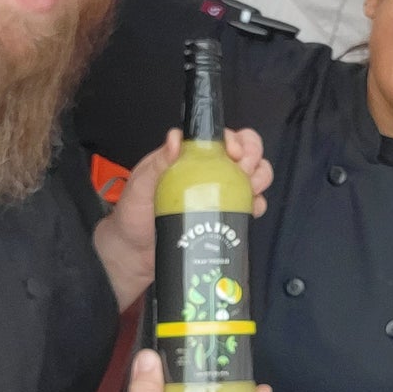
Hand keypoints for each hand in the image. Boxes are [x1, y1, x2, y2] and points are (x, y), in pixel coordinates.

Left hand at [92, 127, 272, 306]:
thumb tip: (176, 139)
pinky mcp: (224, 216)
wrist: (134, 253)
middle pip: (246, 153)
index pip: (221, 138)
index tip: (234, 153)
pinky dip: (257, 204)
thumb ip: (159, 162)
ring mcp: (219, 194)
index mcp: (189, 157)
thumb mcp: (141, 185)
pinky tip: (251, 209)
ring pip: (253, 176)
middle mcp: (209, 171)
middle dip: (253, 158)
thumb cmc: (133, 215)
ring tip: (250, 190)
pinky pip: (250, 205)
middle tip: (244, 172)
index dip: (236, 140)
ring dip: (259, 178)